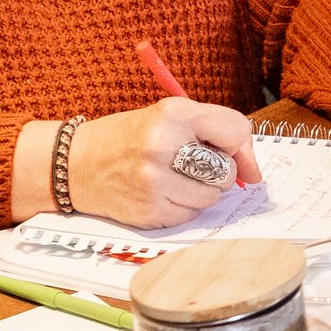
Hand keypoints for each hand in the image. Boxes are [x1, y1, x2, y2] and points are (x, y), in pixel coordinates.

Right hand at [65, 100, 266, 229]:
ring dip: (200, 191)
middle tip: (193, 164)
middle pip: (226, 171)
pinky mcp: (148, 211)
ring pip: (211, 197)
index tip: (230, 152)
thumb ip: (216, 134)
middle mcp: (163, 146)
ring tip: (173, 177)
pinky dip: (182, 207)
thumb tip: (255, 174)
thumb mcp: (170, 117)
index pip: (236, 131)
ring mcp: (154, 182)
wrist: (74, 163)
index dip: (239, 145)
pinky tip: (161, 192)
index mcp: (173, 115)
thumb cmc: (130, 138)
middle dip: (218, 171)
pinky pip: (190, 215)